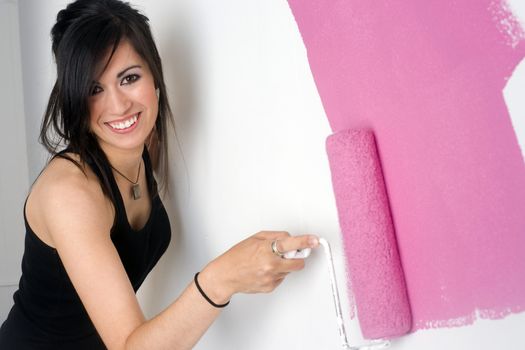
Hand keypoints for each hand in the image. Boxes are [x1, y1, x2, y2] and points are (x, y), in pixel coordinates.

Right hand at [198, 231, 318, 302]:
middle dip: (297, 257)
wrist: (226, 276)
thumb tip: (290, 238)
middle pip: (298, 262)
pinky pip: (282, 277)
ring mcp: (271, 277)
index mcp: (266, 250)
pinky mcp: (271, 287)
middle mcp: (270, 265)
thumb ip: (275, 236)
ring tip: (267, 262)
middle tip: (290, 253)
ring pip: (289, 269)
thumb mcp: (255, 238)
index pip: (291, 244)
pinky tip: (264, 270)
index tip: (315, 240)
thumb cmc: (237, 256)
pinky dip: (277, 273)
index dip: (305, 241)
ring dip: (284, 264)